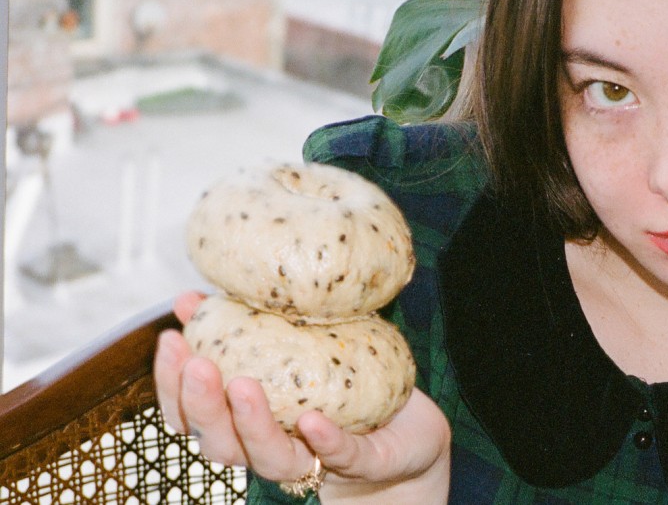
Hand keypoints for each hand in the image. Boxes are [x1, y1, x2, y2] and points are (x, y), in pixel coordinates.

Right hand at [154, 292, 450, 503]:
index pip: (193, 415)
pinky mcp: (361, 461)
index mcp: (247, 422)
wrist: (404, 433)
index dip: (173, 383)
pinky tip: (313, 421)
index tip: (170, 338)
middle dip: (203, 405)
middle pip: (220, 443)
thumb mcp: (289, 349)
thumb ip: (239, 327)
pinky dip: (325, 441)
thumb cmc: (338, 390)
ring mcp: (314, 460)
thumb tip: (188, 298)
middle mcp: (273, 448)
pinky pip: (340, 454)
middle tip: (198, 364)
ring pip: (271, 458)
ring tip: (243, 385)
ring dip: (252, 424)